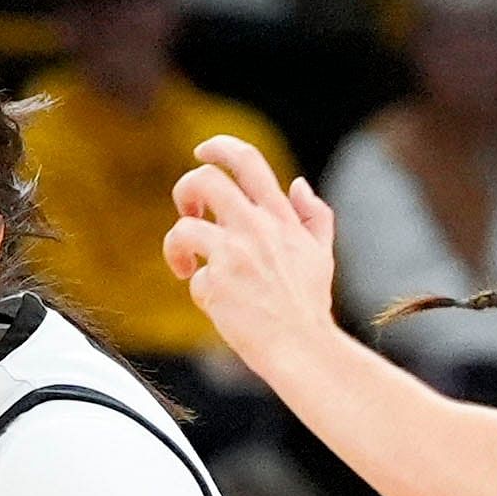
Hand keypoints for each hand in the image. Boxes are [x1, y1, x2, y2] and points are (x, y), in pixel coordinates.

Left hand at [162, 135, 339, 384]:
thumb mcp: (322, 254)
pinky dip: (199, 290)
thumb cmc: (309, 306)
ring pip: (183, 227)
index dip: (219, 147)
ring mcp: (233, 255)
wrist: (303, 348)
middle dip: (186, 189)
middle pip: (204, 181)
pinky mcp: (216, 284)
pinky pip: (193, 278)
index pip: (247, 161)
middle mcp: (255, 228)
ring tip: (184, 265)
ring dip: (175, 244)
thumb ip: (314, 216)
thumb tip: (298, 183)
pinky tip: (217, 306)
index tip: (202, 153)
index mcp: (280, 217)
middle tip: (189, 211)